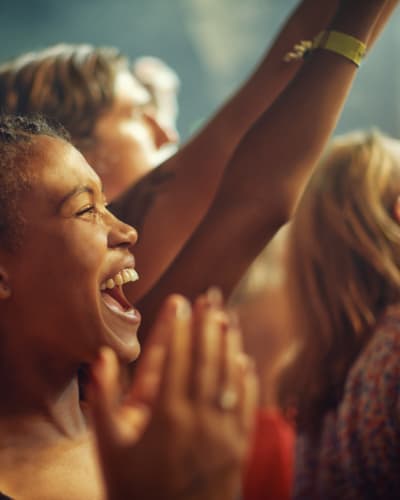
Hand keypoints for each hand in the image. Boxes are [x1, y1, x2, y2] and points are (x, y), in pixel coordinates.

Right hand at [88, 290, 258, 499]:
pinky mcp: (238, 448)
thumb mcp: (107, 448)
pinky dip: (247, 381)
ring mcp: (222, 433)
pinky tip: (245, 361)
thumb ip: (101, 400)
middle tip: (210, 296)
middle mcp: (198, 419)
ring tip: (228, 318)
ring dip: (229, 345)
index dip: (180, 327)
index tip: (182, 301)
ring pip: (229, 378)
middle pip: (206, 361)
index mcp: (165, 416)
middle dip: (208, 325)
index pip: (177, 358)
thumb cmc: (133, 490)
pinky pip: (246, 406)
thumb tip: (102, 356)